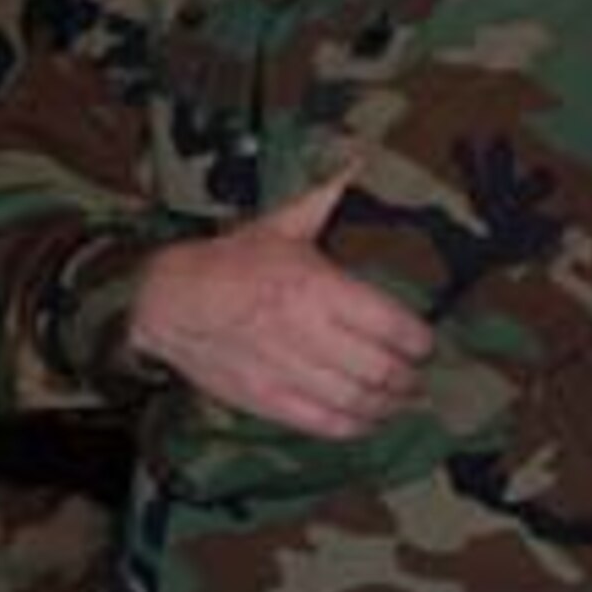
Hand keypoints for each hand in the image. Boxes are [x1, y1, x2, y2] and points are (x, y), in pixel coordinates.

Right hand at [130, 173, 432, 438]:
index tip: (423, 344)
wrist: (167, 300)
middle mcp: (307, 330)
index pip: (392, 325)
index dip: (418, 341)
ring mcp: (287, 368)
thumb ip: (322, 200)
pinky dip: (354, 426)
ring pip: (359, 400)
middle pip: (382, 369)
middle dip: (408, 378)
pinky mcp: (267, 397)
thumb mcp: (277, 226)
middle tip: (414, 377)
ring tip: (396, 401)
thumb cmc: (228, 261)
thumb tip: (356, 164)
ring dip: (387, 406)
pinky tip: (366, 420)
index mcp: (316, 285)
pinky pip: (325, 422)